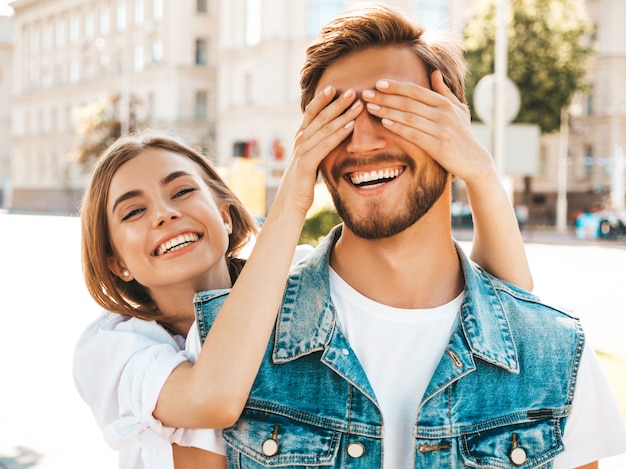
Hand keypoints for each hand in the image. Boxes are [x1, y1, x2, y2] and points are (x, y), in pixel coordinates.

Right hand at [278, 86, 362, 213]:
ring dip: (342, 115)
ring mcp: (302, 150)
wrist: (290, 201)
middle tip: (352, 90)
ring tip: (357, 104)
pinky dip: (338, 134)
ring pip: (325, 128)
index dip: (323, 99)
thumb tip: (330, 137)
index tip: (336, 87)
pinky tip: (350, 127)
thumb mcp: (311, 159)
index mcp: (301, 137)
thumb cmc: (303, 181)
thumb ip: (317, 146)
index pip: (312, 112)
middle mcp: (300, 140)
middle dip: (337, 102)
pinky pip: (325, 145)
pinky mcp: (306, 162)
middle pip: (320, 116)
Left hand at [361, 70, 495, 185]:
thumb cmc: (463, 134)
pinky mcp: (438, 146)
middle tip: (366, 94)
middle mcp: (443, 114)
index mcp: (445, 103)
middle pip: (408, 103)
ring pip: (409, 117)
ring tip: (370, 107)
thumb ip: (444, 92)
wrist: (475, 161)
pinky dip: (399, 128)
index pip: (416, 91)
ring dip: (387, 111)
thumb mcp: (458, 110)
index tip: (378, 83)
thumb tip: (435, 73)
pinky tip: (385, 123)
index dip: (396, 86)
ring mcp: (441, 130)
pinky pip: (414, 134)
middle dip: (385, 98)